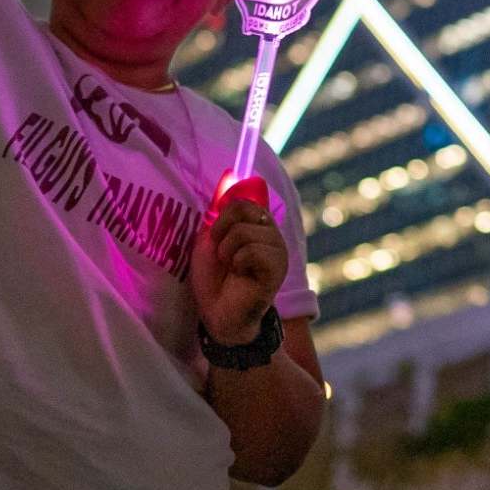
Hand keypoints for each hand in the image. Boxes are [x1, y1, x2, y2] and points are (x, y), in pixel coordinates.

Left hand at [191, 175, 288, 348]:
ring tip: (231, 267)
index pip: (246, 199)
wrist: (218, 315)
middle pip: (243, 209)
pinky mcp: (277, 268)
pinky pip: (252, 251)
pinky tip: (241, 275)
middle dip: (222, 232)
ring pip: (246, 232)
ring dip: (228, 251)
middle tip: (222, 253)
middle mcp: (272, 234)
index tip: (217, 231)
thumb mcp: (211, 241)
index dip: (228, 210)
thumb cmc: (214, 279)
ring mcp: (278, 250)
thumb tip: (229, 175)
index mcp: (258, 226)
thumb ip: (220, 213)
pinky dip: (238, 262)